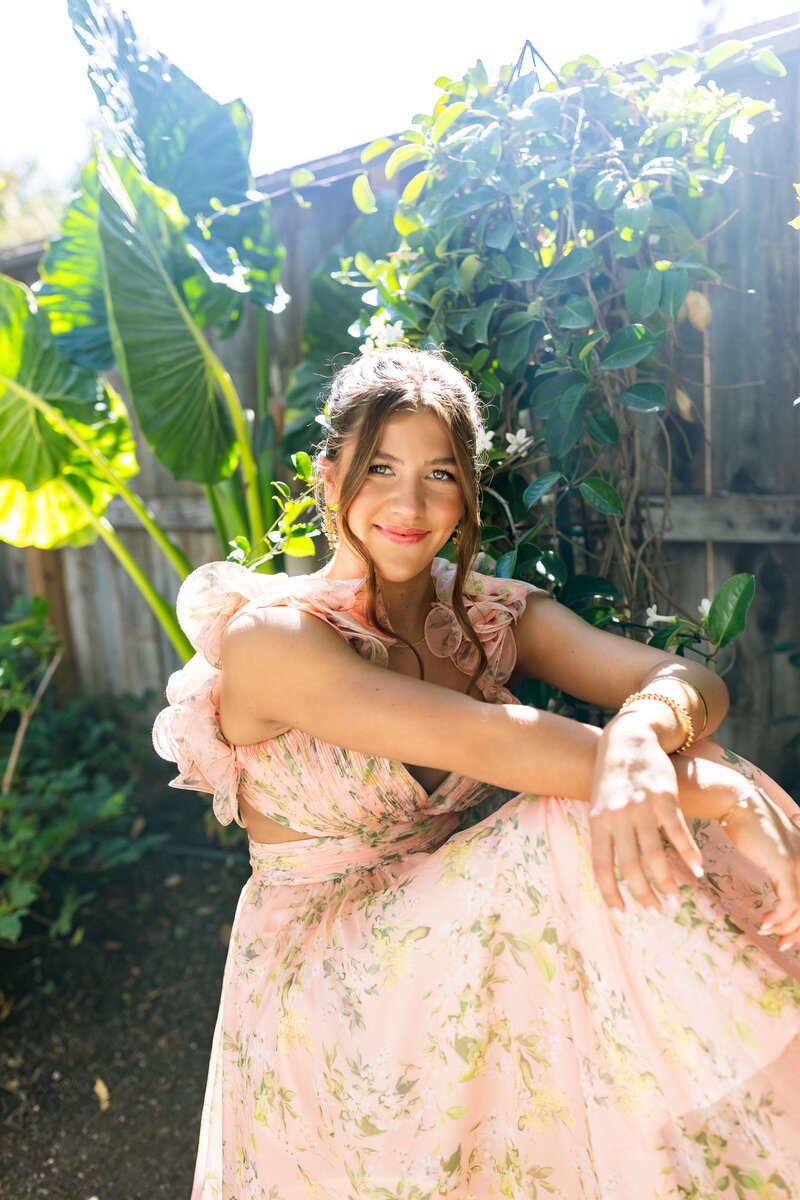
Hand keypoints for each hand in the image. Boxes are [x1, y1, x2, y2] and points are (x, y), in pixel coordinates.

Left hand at [589, 715, 703, 912]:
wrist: (628, 739)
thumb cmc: (611, 775)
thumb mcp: (599, 803)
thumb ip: (605, 832)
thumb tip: (612, 870)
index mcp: (598, 821)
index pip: (602, 866)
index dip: (610, 893)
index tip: (621, 915)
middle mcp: (618, 817)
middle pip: (631, 865)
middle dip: (644, 894)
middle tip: (657, 911)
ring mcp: (641, 807)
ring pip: (655, 854)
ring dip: (668, 881)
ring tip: (676, 898)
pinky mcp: (664, 798)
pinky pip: (678, 833)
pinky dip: (689, 855)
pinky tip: (697, 870)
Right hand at [718, 788, 799, 949]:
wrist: (738, 804)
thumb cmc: (750, 826)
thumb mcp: (773, 852)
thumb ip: (783, 870)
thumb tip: (781, 894)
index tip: (789, 935)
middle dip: (798, 929)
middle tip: (783, 943)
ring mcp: (799, 863)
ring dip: (787, 926)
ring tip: (770, 932)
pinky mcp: (785, 864)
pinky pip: (789, 901)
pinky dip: (779, 917)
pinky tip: (764, 922)